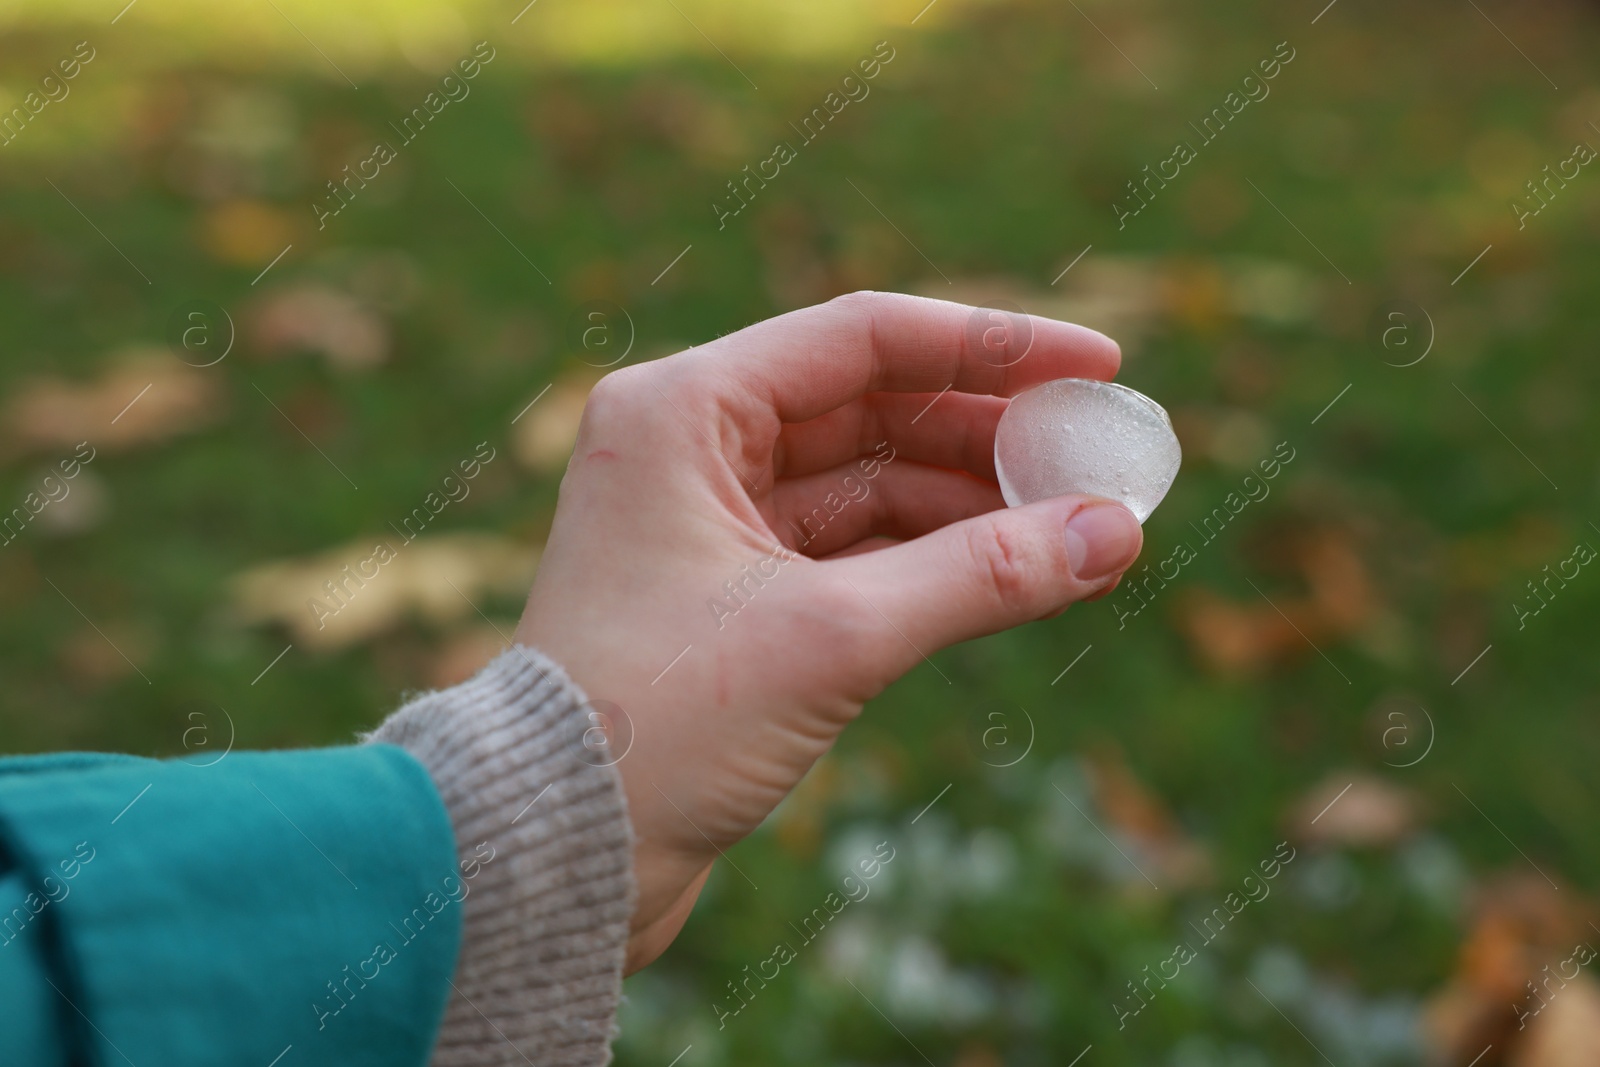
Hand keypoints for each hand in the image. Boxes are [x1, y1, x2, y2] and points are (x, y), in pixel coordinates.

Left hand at [512, 292, 1143, 971]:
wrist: (546, 856)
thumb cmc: (654, 729)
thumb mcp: (831, 639)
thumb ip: (980, 576)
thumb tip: (1112, 531)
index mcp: (683, 411)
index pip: (863, 338)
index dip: (992, 345)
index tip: (1097, 362)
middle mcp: (690, 449)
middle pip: (872, 406)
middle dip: (988, 431)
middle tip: (1097, 453)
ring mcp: (709, 524)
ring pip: (867, 483)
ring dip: (968, 501)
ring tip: (1076, 522)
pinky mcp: (730, 597)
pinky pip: (851, 550)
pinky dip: (928, 559)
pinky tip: (1010, 571)